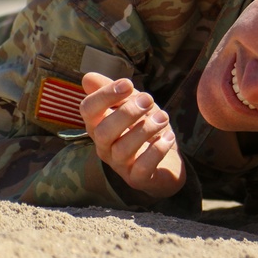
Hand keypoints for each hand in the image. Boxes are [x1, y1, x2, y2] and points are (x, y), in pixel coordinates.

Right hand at [80, 72, 185, 198]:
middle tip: (149, 100)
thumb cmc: (144, 129)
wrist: (166, 161)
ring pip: (123, 149)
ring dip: (146, 129)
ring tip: (163, 117)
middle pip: (103, 131)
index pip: (88, 110)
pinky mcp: (138, 179)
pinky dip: (157, 150)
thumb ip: (114, 91)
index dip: (105, 95)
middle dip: (127, 112)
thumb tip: (87, 78)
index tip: (128, 84)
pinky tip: (169, 137)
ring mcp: (120, 165)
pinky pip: (142, 167)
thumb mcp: (132, 104)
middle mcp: (105, 146)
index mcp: (99, 125)